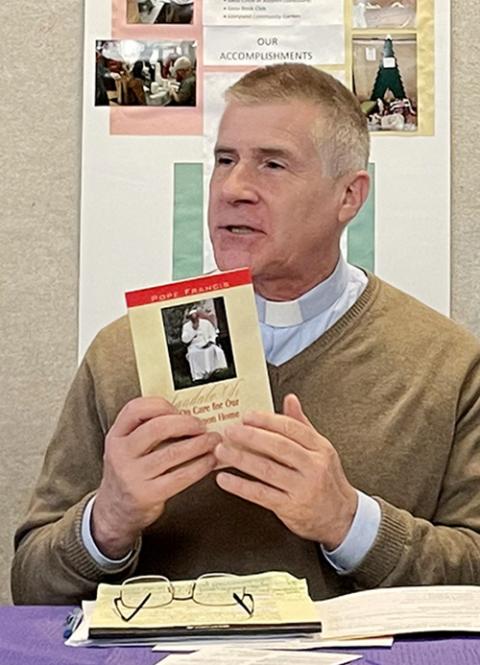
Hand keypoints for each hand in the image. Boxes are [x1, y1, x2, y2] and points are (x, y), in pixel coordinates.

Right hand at [92, 397, 219, 558]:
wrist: (115, 510)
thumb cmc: (129, 471)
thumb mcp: (127, 446)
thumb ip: (146, 429)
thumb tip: (187, 414)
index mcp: (116, 436)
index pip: (136, 409)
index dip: (161, 405)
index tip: (180, 409)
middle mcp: (121, 453)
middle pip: (157, 428)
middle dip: (186, 423)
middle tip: (202, 425)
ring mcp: (133, 475)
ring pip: (172, 453)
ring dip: (199, 444)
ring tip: (213, 440)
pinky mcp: (148, 494)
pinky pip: (180, 476)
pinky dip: (200, 466)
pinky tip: (210, 461)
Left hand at [214, 394, 357, 549]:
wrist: (341, 517)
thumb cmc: (327, 480)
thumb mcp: (321, 449)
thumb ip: (302, 424)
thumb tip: (289, 399)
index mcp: (320, 448)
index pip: (291, 428)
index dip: (267, 420)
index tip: (247, 416)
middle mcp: (313, 466)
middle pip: (279, 446)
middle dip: (251, 437)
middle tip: (230, 431)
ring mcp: (302, 488)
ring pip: (267, 469)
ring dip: (241, 459)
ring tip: (222, 451)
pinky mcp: (291, 508)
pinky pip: (261, 494)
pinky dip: (240, 486)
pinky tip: (225, 479)